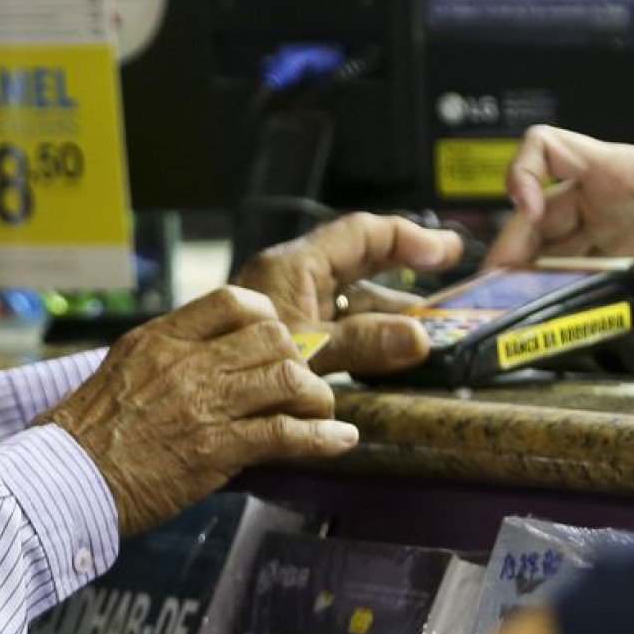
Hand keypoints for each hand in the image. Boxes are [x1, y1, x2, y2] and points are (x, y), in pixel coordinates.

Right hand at [44, 286, 358, 535]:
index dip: (268, 317)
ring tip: (320, 414)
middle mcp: (186, 362)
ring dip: (317, 399)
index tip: (276, 339)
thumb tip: (211, 353)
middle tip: (299, 386)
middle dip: (298, 360)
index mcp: (160, 338)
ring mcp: (203, 404)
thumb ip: (167, 355)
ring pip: (289, 380)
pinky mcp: (215, 449)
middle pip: (272, 337)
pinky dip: (323, 438)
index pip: (233, 301)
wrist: (66, 476)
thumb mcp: (122, 368)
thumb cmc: (88, 431)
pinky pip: (286, 434)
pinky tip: (340, 442)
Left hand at [234, 213, 463, 374]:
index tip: (447, 253)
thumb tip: (419, 337)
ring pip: (352, 307)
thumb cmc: (231, 364)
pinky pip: (337, 333)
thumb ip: (362, 343)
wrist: (184, 398)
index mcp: (294, 267)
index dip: (408, 238)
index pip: (361, 234)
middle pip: (362, 270)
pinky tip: (390, 364)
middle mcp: (292, 282)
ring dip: (390, 321)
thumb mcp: (309, 351)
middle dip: (406, 285)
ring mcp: (290, 312)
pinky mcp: (287, 341)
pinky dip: (366, 344)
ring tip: (428, 342)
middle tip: (448, 305)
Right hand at [486, 127, 633, 322]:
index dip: (522, 173)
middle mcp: (599, 190)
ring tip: (514, 299)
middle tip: (497, 281)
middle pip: (536, 208)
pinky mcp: (616, 239)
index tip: (526, 208)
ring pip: (551, 237)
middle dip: (515, 242)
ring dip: (531, 266)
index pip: (545, 147)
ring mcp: (605, 215)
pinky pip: (576, 257)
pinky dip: (561, 279)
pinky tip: (553, 302)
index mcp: (614, 168)